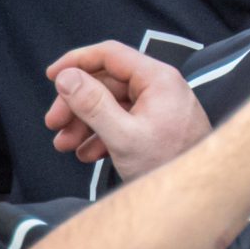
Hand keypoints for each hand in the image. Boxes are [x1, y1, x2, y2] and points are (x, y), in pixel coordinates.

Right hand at [42, 40, 211, 178]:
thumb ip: (92, 104)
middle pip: (107, 82)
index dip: (77, 61)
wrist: (198, 194)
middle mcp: (161, 87)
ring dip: (84, 123)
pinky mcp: (158, 127)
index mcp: (158, 79)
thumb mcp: (123, 136)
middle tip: (53, 124)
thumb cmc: (169, 164)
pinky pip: (124, 122)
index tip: (51, 76)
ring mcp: (160, 108)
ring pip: (112, 105)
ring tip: (64, 145)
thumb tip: (66, 77)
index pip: (111, 54)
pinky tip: (87, 154)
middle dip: (76, 103)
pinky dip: (102, 135)